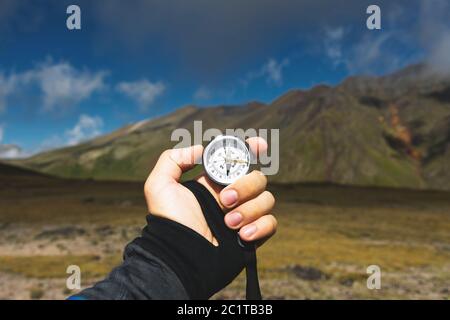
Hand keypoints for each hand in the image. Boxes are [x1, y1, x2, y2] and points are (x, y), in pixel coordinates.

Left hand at [144, 137, 276, 246]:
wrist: (179, 256)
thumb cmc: (168, 222)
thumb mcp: (159, 185)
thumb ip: (174, 158)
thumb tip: (200, 149)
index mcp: (215, 182)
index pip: (240, 160)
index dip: (252, 149)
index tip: (259, 145)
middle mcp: (232, 196)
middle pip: (258, 178)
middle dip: (245, 186)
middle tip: (224, 200)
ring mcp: (244, 215)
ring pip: (267, 199)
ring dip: (250, 209)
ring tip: (229, 223)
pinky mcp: (252, 235)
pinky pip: (271, 223)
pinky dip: (261, 226)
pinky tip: (243, 235)